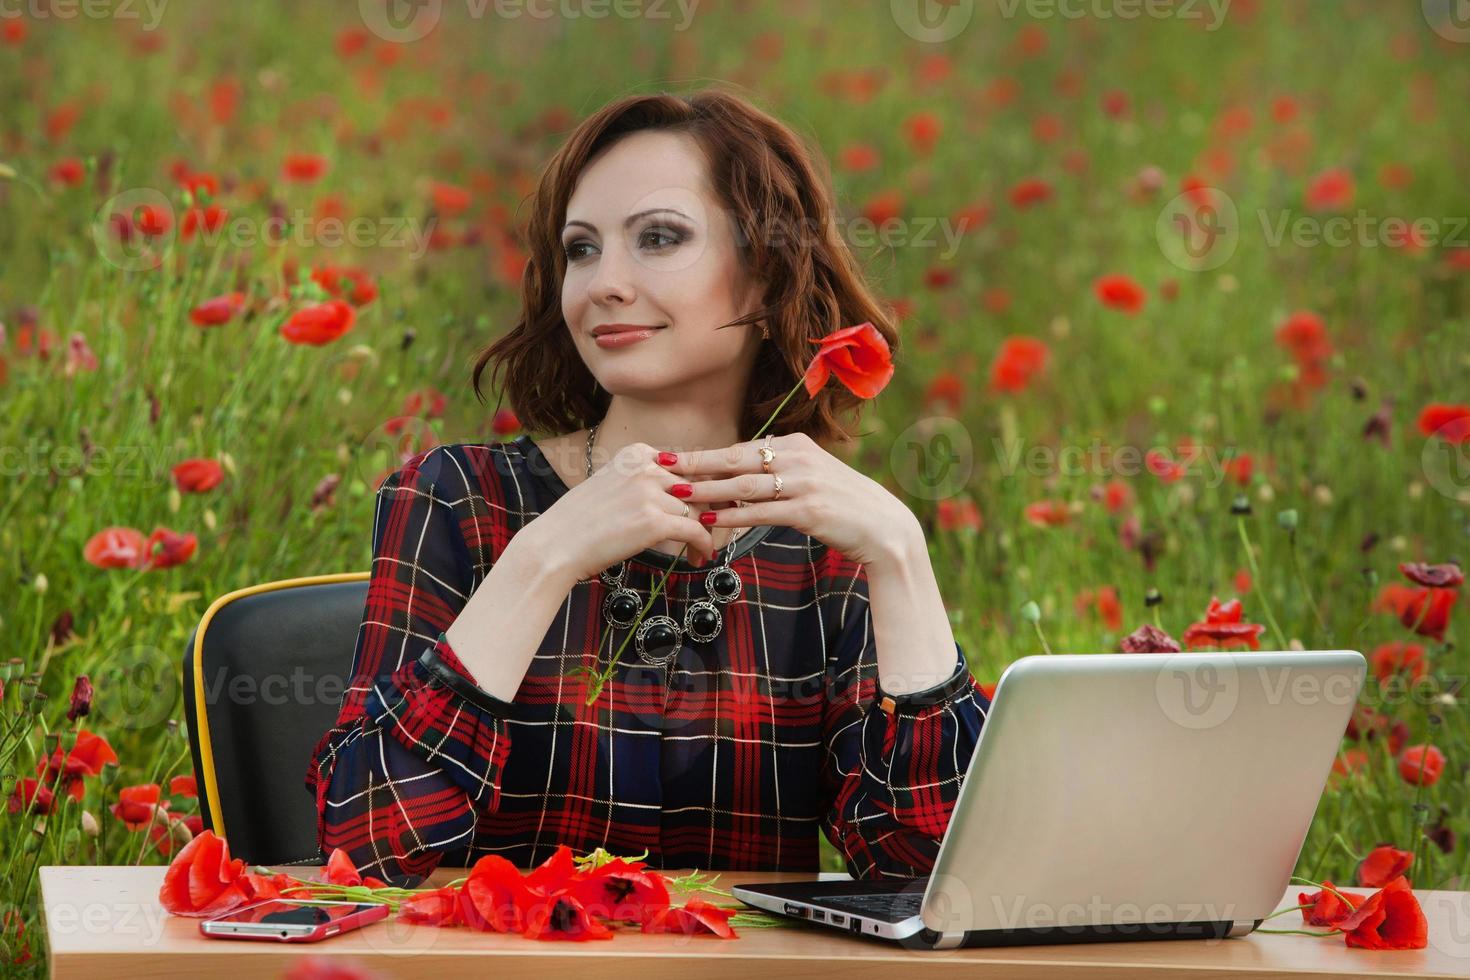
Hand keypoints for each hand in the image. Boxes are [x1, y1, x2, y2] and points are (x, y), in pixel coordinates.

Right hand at [532, 440, 717, 584]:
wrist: (556, 545)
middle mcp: (646, 468)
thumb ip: (645, 481)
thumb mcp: (613, 485)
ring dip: (704, 533)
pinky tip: (701, 557)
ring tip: (701, 551)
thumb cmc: (581, 522)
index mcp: (637, 454)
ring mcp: (650, 493)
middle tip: (710, 531)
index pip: (686, 467)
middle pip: (697, 487)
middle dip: (707, 511)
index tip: (707, 507)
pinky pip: (695, 531)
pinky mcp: (655, 522)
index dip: (701, 490)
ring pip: (698, 511)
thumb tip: (682, 490)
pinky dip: (703, 546)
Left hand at [660, 432, 918, 569]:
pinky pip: (761, 512)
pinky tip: (709, 522)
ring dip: (707, 490)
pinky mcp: (808, 510)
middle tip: (661, 465)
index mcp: (795, 445)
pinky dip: (732, 516)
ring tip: (676, 495)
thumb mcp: (811, 478)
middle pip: (735, 458)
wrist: (884, 527)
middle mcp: (797, 458)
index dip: (705, 456)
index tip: (674, 458)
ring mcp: (804, 483)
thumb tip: (743, 476)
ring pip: (744, 485)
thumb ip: (779, 473)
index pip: (741, 449)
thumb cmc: (843, 506)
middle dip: (695, 462)